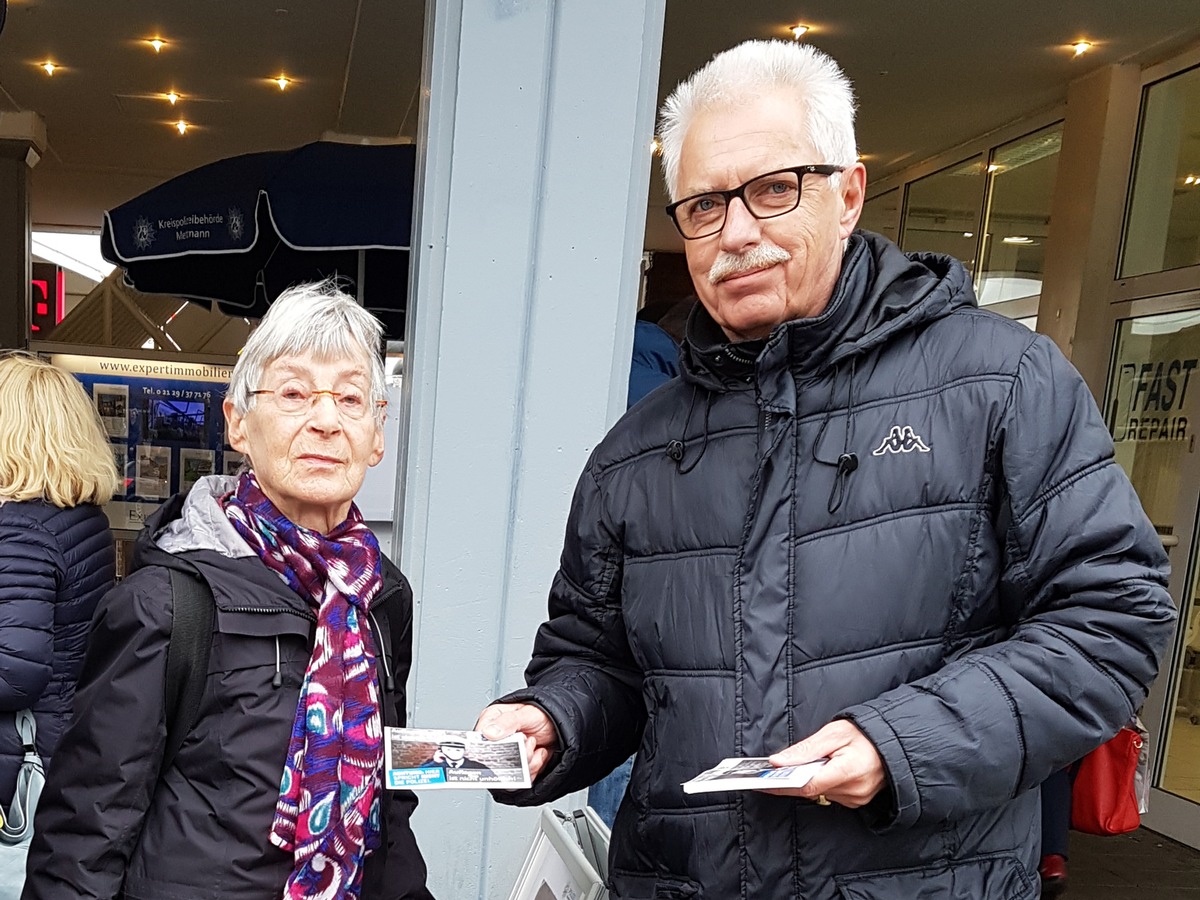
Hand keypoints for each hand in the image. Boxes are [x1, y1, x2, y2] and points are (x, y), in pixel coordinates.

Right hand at [475, 703, 558, 780]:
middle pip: (495, 760)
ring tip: (535, 746)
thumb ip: (508, 722)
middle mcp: (497, 740)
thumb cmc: (542, 714)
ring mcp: (507, 755)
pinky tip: (539, 753)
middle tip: (529, 742)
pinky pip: (521, 778)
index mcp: (491, 722)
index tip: (505, 747)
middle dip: (517, 755)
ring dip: (528, 761)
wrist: (558, 726)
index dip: (490, 748)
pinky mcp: (517, 767)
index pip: (479, 741)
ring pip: (509, 772)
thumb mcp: (526, 714)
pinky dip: (534, 767)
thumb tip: (488, 732)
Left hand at [764, 720, 884, 807]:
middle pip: (812, 790)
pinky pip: (831, 794)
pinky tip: (824, 769)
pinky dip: (823, 783)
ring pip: (820, 793)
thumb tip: (778, 761)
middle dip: (795, 779)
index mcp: (849, 771)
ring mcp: (858, 798)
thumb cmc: (865, 734)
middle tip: (777, 769)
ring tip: (811, 762)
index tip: (763, 782)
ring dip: (811, 779)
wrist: (893, 742)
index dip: (783, 785)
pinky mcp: (858, 801)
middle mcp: (855, 790)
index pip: (808, 785)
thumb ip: (806, 749)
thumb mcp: (834, 733)